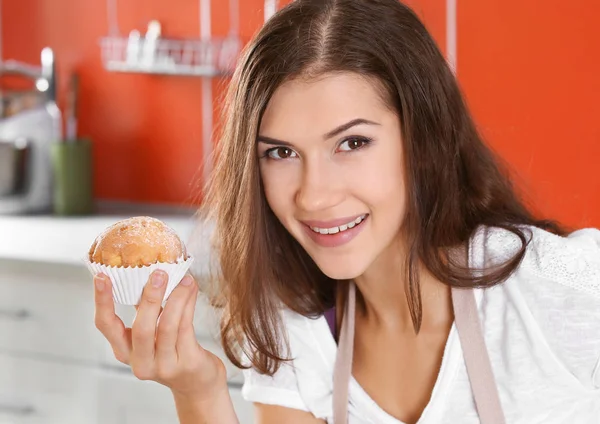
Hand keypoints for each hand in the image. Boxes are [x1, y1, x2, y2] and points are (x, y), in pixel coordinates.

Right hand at [93, 271, 227, 398]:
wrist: (196, 381)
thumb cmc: (172, 349)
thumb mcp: (153, 333)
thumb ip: (149, 309)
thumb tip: (150, 270)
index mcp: (124, 350)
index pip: (106, 325)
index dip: (102, 301)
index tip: (101, 276)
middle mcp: (140, 362)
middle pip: (141, 328)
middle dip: (150, 298)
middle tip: (158, 273)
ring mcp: (164, 365)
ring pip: (168, 326)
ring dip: (176, 298)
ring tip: (183, 278)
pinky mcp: (186, 363)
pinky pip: (186, 327)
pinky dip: (188, 304)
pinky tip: (191, 288)